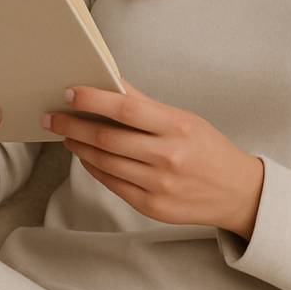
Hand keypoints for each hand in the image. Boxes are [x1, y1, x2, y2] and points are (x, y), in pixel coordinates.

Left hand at [41, 80, 263, 239]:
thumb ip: (145, 104)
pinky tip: (85, 156)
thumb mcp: (185, 119)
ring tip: (66, 135)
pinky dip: (93, 167)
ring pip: (104, 162)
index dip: (94, 99)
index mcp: (178, 127)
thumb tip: (111, 82)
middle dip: (73, 125)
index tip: (70, 93)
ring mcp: (159, 186)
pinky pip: (112, 184)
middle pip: (107, 138)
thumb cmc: (209, 150)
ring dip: (78, 147)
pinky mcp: (152, 207)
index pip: (126, 109)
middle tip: (52, 116)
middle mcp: (168, 157)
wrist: (238, 193)